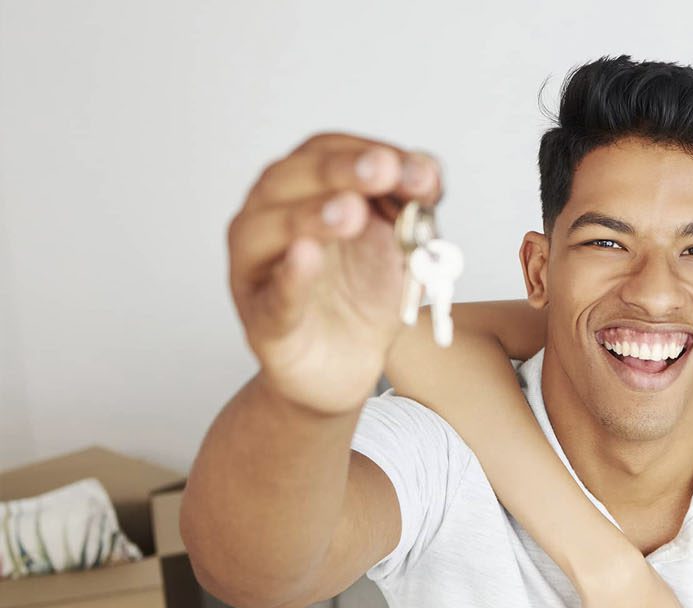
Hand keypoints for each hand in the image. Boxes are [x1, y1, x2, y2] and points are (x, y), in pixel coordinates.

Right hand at [226, 132, 444, 415]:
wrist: (346, 366)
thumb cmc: (363, 294)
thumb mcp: (399, 242)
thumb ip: (412, 207)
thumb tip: (427, 172)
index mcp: (302, 192)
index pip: (324, 152)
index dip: (369, 152)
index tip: (417, 171)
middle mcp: (268, 219)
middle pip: (290, 179)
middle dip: (340, 172)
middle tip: (381, 172)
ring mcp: (259, 269)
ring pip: (267, 229)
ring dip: (311, 215)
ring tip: (351, 213)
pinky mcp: (264, 320)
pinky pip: (273, 295)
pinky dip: (290, 276)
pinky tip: (306, 256)